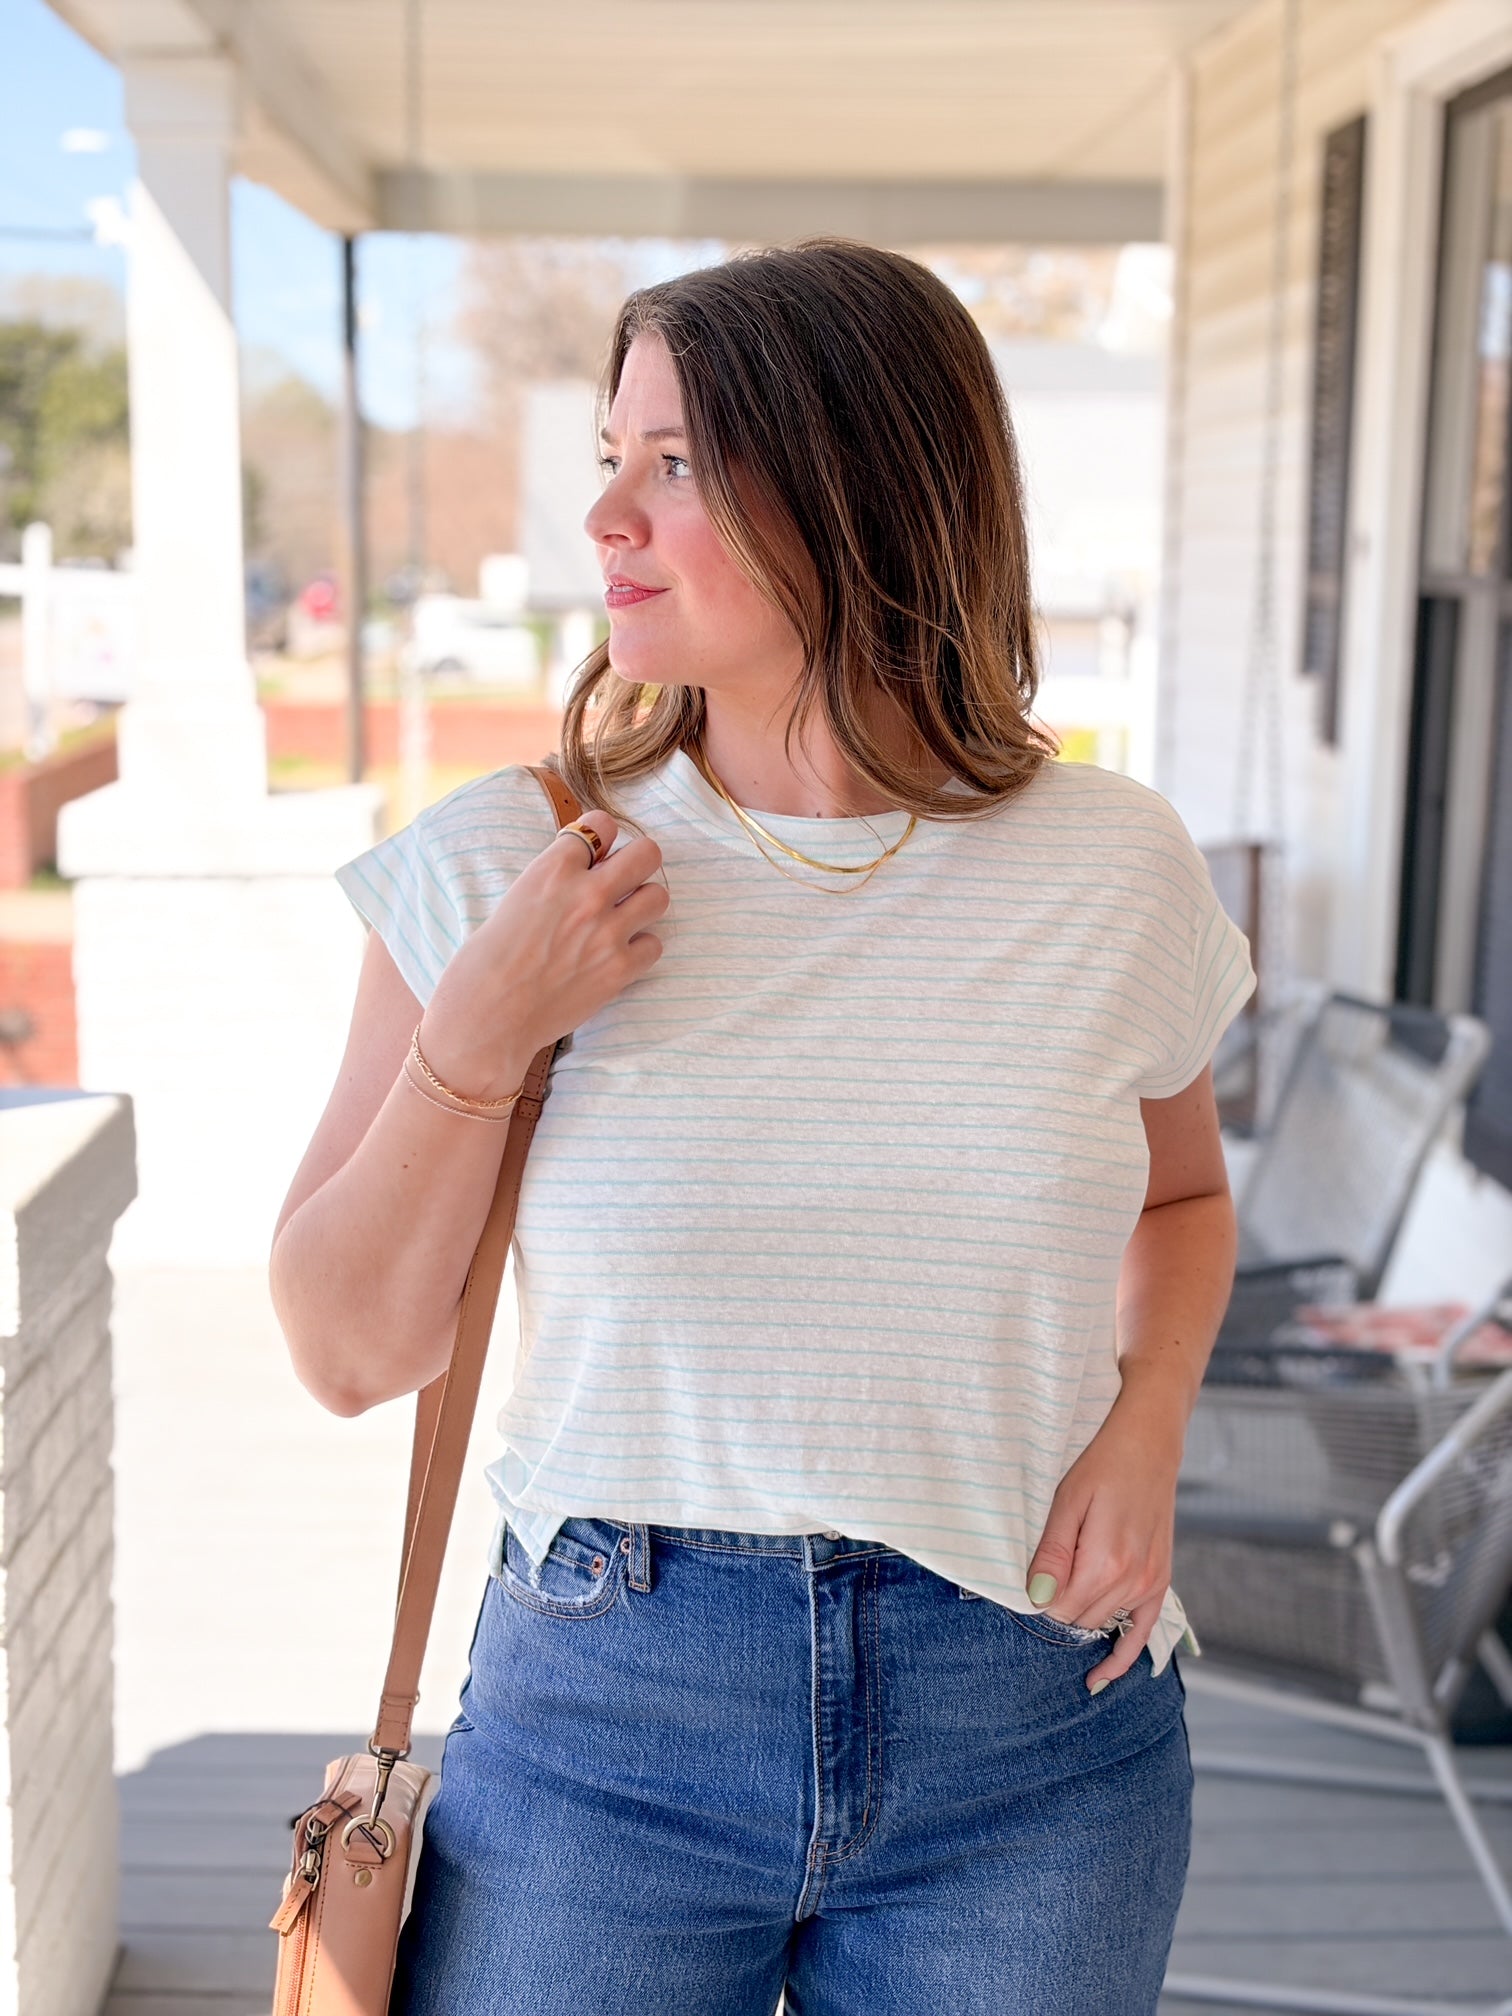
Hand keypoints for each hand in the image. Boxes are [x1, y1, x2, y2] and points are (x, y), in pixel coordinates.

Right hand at [418, 809, 666, 1097]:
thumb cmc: (485, 961)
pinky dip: (639, 949)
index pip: (602, 824)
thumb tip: (588, 866)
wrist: (486, 1018)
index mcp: (552, 870)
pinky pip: (654, 945)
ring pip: (658, 896)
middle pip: (647, 853)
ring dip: (642, 905)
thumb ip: (554, 880)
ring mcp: (607, 933)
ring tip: (622, 919)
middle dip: (637, 863)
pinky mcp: (619, 970)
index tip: (595, 854)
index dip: (601, 838)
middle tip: (623, 881)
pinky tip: (617, 955)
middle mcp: (586, 895)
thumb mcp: (515, 899)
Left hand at [1023, 1390, 1184, 1693]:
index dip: (1037, 1601)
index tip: (1025, 1584)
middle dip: (1057, 1608)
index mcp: (1106, 1562)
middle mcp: (1133, 1581)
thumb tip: (1035, 1599)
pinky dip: (1122, 1655)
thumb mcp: (1066, 1502)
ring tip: (1063, 1601)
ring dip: (1081, 1617)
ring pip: (1103, 1623)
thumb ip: (1052, 1555)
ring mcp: (1151, 1584)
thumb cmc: (1103, 1466)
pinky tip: (1101, 1676)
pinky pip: (1144, 1632)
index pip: (1059, 1609)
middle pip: (1080, 1620)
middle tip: (1043, 1579)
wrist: (1149, 1445)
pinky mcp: (1161, 1581)